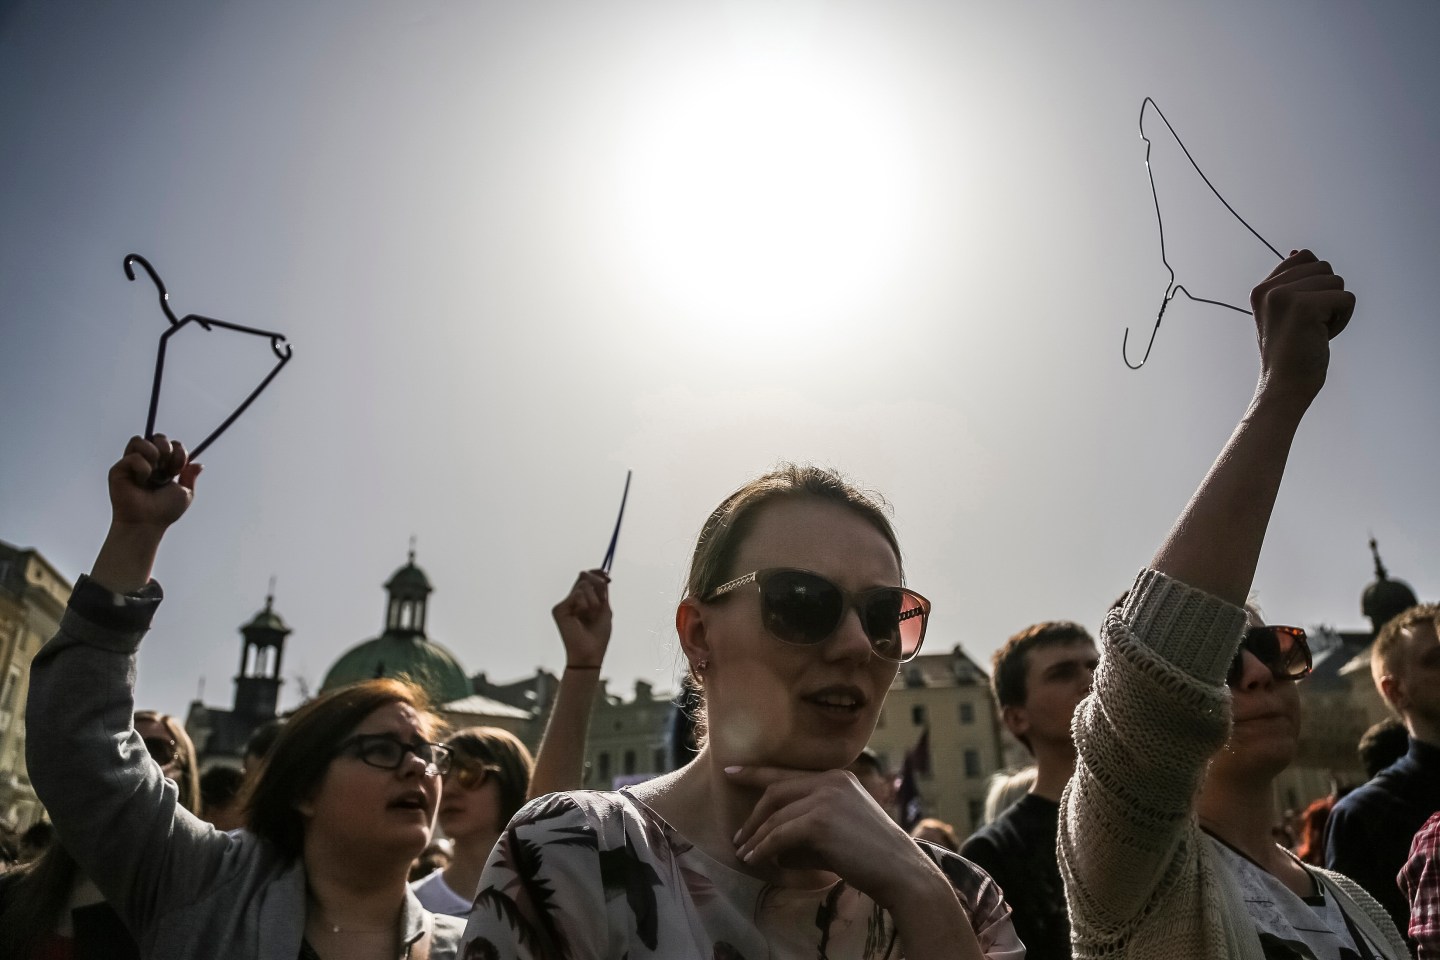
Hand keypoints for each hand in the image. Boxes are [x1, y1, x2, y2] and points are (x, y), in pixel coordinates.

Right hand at [109, 434, 199, 529]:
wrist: (147, 523)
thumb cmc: (164, 511)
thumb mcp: (185, 493)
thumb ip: (190, 476)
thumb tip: (199, 464)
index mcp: (163, 467)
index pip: (172, 445)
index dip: (179, 451)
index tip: (179, 468)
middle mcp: (147, 463)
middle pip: (157, 437)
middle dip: (166, 447)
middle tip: (168, 467)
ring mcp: (131, 465)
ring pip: (139, 440)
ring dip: (153, 453)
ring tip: (154, 472)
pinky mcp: (118, 469)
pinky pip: (133, 457)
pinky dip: (142, 468)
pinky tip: (141, 481)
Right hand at [551, 569, 611, 668]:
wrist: (590, 654)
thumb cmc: (598, 636)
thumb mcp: (605, 609)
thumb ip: (602, 592)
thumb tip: (602, 575)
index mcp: (582, 601)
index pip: (586, 579)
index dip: (597, 573)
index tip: (608, 577)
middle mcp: (572, 601)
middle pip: (584, 577)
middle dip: (598, 583)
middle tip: (604, 597)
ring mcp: (564, 605)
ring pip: (583, 585)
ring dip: (594, 599)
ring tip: (592, 615)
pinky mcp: (559, 609)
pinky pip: (577, 594)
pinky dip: (586, 604)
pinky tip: (583, 616)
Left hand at [727, 765, 942, 908]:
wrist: (900, 871)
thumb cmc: (870, 857)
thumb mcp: (837, 830)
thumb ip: (807, 826)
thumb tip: (773, 843)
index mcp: (837, 777)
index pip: (788, 773)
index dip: (755, 771)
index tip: (731, 771)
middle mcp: (830, 780)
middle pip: (776, 791)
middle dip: (752, 815)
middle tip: (737, 836)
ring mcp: (825, 797)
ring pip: (776, 816)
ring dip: (756, 837)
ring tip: (744, 854)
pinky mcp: (820, 821)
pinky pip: (780, 834)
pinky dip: (764, 848)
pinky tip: (756, 860)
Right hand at [1250, 249, 1354, 405]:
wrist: (1284, 387)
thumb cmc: (1289, 354)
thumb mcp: (1282, 312)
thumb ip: (1291, 282)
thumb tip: (1298, 251)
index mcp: (1261, 289)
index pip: (1304, 257)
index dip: (1315, 283)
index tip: (1303, 312)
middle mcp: (1269, 289)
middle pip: (1324, 267)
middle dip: (1327, 296)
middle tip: (1309, 325)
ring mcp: (1284, 296)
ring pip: (1337, 282)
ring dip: (1336, 308)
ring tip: (1315, 331)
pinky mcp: (1305, 307)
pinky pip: (1346, 298)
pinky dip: (1343, 319)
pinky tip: (1323, 336)